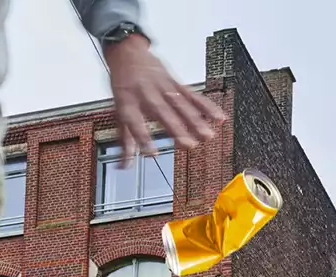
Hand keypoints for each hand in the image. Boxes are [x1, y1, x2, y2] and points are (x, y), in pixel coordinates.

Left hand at [103, 34, 226, 165]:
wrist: (128, 52)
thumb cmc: (123, 84)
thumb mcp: (118, 110)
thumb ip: (125, 140)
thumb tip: (124, 165)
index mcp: (129, 102)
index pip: (135, 122)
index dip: (143, 138)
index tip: (152, 153)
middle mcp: (147, 94)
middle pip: (162, 112)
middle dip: (176, 129)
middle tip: (188, 144)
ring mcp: (163, 87)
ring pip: (181, 104)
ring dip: (196, 120)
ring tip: (207, 135)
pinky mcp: (176, 82)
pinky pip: (192, 95)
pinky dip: (206, 106)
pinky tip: (217, 116)